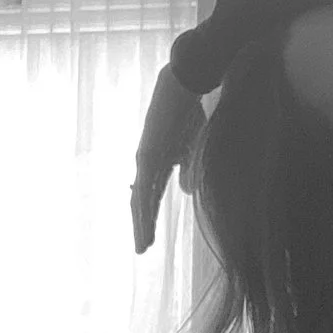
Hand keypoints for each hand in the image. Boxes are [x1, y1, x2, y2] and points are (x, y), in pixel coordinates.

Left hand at [131, 65, 207, 254]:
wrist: (186, 83)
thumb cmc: (189, 108)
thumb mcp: (192, 144)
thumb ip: (187, 167)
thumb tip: (184, 191)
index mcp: (157, 159)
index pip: (150, 193)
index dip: (149, 215)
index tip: (149, 235)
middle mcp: (146, 161)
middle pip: (141, 200)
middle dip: (142, 225)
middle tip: (142, 249)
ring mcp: (144, 158)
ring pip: (140, 199)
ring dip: (141, 224)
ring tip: (142, 247)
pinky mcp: (147, 154)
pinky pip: (145, 187)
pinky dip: (144, 208)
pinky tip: (144, 224)